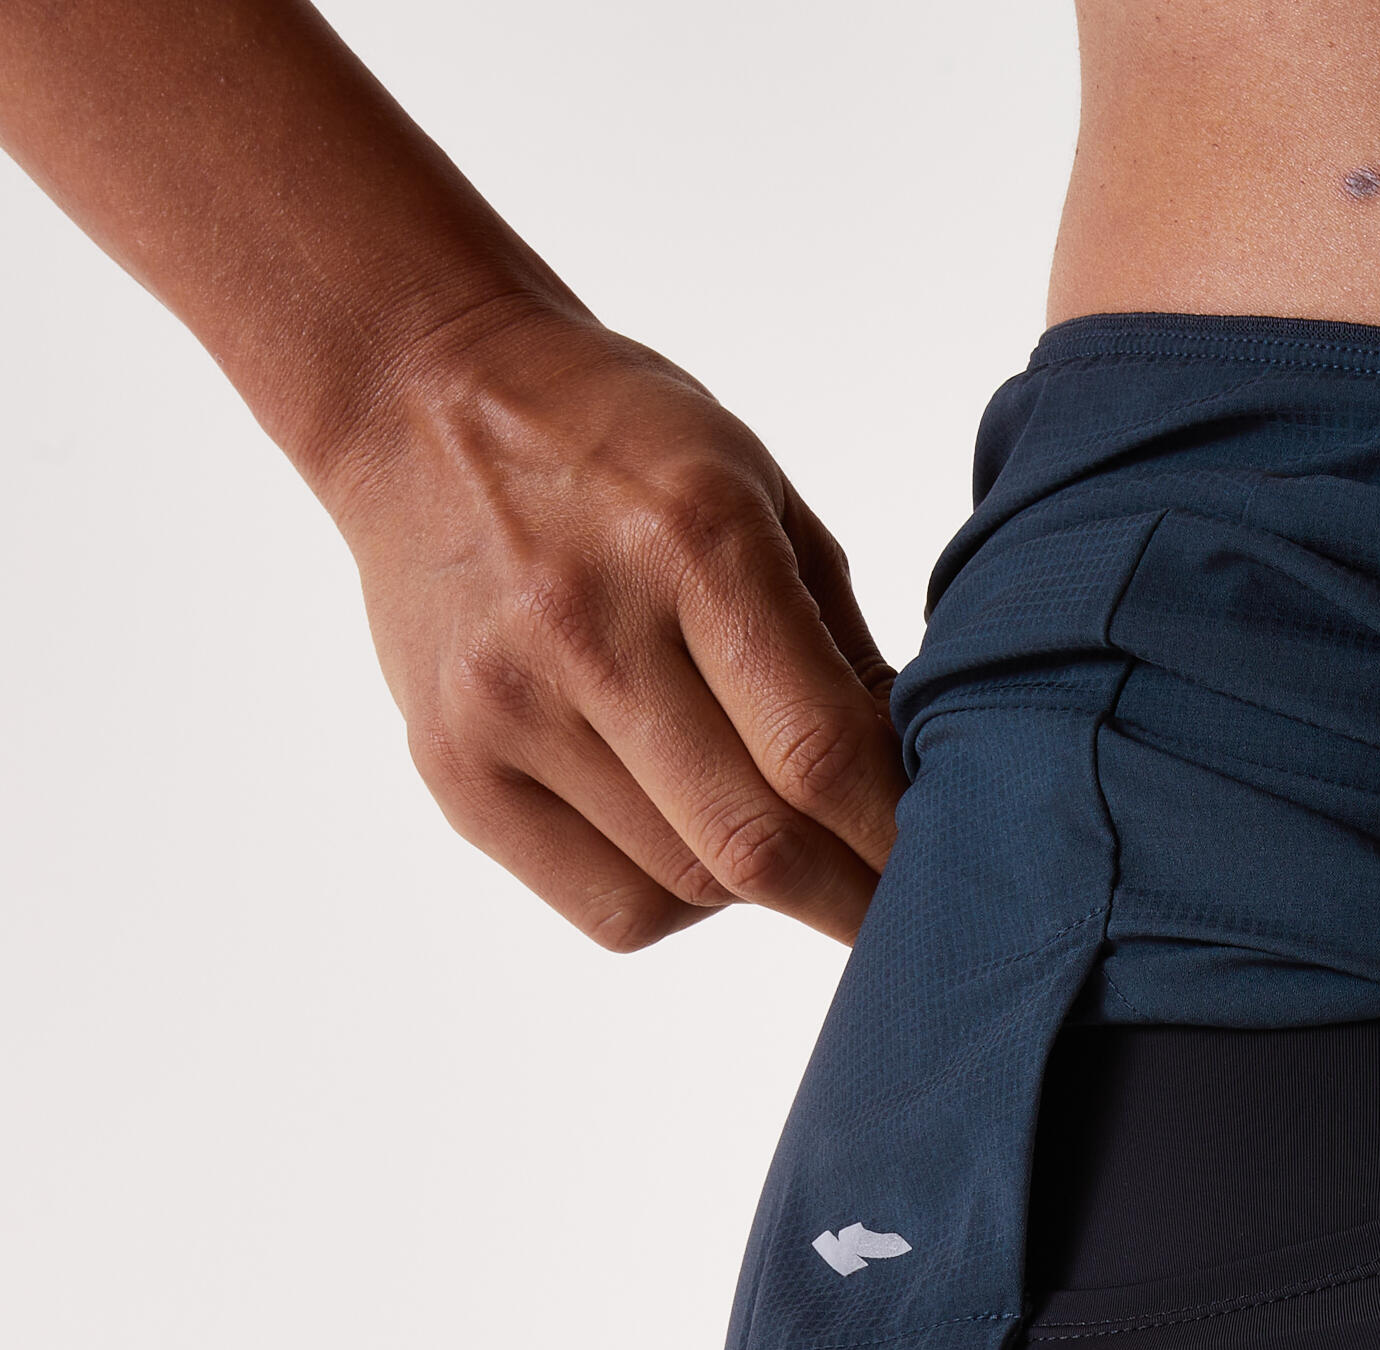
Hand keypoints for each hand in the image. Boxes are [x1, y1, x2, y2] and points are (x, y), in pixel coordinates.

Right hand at [322, 303, 901, 951]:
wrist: (415, 394)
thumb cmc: (619, 448)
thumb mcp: (759, 495)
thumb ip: (841, 644)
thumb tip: (919, 786)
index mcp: (691, 539)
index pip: (822, 751)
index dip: (899, 836)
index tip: (956, 872)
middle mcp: (588, 626)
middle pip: (755, 842)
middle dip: (851, 900)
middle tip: (905, 917)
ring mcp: (507, 706)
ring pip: (691, 885)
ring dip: (766, 891)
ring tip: (788, 845)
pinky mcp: (455, 769)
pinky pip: (610, 907)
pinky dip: (681, 906)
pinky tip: (691, 842)